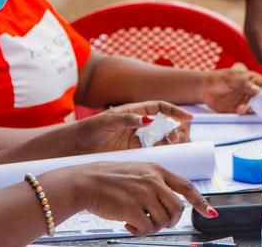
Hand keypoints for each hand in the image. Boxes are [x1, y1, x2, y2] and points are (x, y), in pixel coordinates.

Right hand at [56, 162, 216, 236]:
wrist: (85, 182)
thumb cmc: (108, 179)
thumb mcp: (137, 171)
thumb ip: (155, 183)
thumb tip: (169, 202)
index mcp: (157, 170)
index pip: (186, 187)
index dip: (200, 201)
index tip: (209, 212)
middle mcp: (154, 181)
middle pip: (178, 209)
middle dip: (171, 221)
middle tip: (157, 223)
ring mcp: (144, 194)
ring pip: (164, 221)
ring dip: (153, 227)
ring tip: (138, 223)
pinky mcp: (132, 209)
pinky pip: (146, 228)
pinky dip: (139, 231)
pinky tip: (128, 225)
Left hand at [71, 101, 192, 153]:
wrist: (73, 149)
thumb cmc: (88, 130)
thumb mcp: (107, 121)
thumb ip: (126, 119)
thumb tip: (147, 120)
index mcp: (134, 112)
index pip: (160, 108)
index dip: (175, 111)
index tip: (187, 118)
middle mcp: (138, 125)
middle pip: (164, 123)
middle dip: (175, 128)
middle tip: (178, 136)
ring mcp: (137, 139)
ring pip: (161, 138)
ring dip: (170, 140)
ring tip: (173, 143)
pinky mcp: (133, 153)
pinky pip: (153, 151)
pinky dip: (162, 152)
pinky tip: (165, 154)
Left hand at [200, 68, 261, 113]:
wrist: (204, 90)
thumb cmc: (218, 79)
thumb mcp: (231, 79)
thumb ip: (245, 84)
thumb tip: (258, 90)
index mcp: (252, 79)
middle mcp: (251, 90)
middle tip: (259, 104)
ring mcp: (246, 99)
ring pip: (256, 106)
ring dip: (252, 108)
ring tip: (244, 107)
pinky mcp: (240, 108)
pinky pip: (247, 112)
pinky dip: (245, 112)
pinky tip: (239, 110)